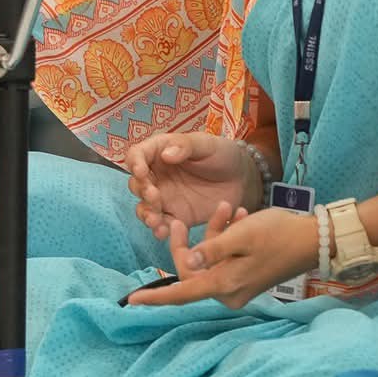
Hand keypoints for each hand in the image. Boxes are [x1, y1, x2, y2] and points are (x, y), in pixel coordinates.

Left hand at [123, 204, 315, 308]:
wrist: (312, 240)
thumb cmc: (277, 234)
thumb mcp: (241, 235)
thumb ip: (212, 248)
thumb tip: (188, 262)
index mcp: (224, 284)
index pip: (182, 293)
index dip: (155, 297)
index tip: (131, 300)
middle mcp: (229, 292)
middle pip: (193, 271)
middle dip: (189, 242)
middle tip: (184, 218)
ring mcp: (238, 286)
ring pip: (208, 261)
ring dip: (212, 234)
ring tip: (226, 207)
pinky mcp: (245, 277)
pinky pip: (224, 260)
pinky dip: (225, 239)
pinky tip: (237, 216)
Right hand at [126, 133, 257, 238]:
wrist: (242, 179)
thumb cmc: (223, 154)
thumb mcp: (207, 145)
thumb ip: (186, 146)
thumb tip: (165, 154)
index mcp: (160, 152)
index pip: (137, 155)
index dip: (135, 163)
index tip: (142, 171)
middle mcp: (158, 176)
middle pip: (137, 184)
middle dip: (142, 191)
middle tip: (155, 196)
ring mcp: (165, 198)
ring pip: (144, 207)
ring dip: (145, 214)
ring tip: (155, 220)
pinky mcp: (176, 216)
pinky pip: (161, 224)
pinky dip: (158, 229)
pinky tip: (163, 232)